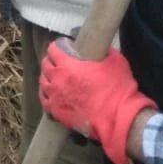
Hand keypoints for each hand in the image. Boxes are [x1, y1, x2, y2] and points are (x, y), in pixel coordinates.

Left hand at [39, 41, 156, 163]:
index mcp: (68, 65)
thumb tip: (100, 45)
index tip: (64, 47)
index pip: (53, 50)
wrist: (119, 118)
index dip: (58, 46)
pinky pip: (44, 99)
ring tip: (56, 77)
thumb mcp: (116, 61)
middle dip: (52, 60)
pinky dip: (47, 94)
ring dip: (48, 77)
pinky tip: (53, 93)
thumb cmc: (119, 89)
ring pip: (43, 81)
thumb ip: (105, 50)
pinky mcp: (56, 111)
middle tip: (61, 62)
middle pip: (46, 64)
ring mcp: (55, 96)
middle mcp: (57, 79)